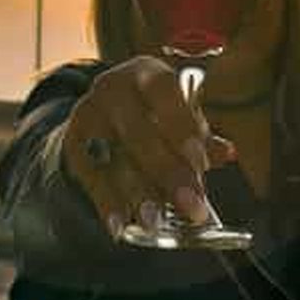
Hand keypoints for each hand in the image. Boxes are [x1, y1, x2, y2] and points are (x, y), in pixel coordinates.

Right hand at [62, 56, 235, 239]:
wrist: (99, 113)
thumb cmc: (151, 113)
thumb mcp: (176, 115)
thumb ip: (200, 136)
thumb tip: (226, 153)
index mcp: (147, 74)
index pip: (165, 94)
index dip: (182, 128)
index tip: (200, 163)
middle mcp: (113, 89)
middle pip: (140, 132)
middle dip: (167, 172)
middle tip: (191, 206)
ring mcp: (88, 115)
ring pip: (114, 158)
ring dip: (137, 193)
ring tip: (155, 222)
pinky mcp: (73, 144)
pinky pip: (90, 177)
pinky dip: (106, 203)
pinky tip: (120, 225)